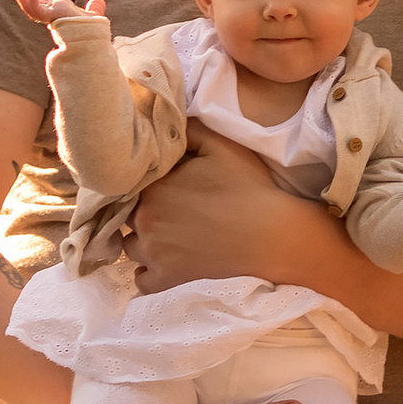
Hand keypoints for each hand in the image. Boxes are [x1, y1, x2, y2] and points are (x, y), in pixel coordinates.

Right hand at [7, 0, 106, 29]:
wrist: (94, 36)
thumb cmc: (91, 30)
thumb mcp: (91, 16)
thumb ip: (94, 9)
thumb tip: (98, 1)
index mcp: (57, 14)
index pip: (40, 5)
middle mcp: (52, 16)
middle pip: (31, 6)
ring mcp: (52, 17)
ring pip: (32, 8)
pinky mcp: (54, 17)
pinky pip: (40, 11)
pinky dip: (32, 3)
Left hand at [123, 123, 320, 294]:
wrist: (273, 237)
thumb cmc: (249, 189)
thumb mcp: (221, 146)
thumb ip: (187, 131)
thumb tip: (166, 122)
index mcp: (153, 189)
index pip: (132, 184)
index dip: (147, 184)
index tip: (165, 186)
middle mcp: (145, 223)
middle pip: (129, 216)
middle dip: (144, 210)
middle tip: (171, 210)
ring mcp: (154, 256)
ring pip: (131, 246)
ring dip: (144, 240)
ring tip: (169, 235)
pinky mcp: (167, 281)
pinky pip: (141, 280)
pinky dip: (148, 271)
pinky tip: (165, 260)